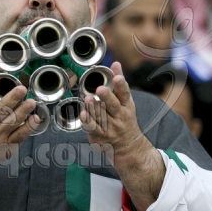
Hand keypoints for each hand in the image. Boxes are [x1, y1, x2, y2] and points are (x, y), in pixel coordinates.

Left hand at [81, 62, 164, 210]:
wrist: (128, 146)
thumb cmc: (124, 119)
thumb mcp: (126, 101)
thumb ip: (119, 83)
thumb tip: (115, 63)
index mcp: (126, 106)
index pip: (125, 94)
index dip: (121, 85)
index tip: (117, 78)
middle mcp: (119, 116)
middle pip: (113, 106)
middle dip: (107, 97)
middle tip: (100, 89)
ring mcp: (110, 127)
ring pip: (101, 116)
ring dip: (94, 108)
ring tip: (88, 99)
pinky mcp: (100, 135)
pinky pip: (93, 128)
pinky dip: (88, 121)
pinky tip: (83, 114)